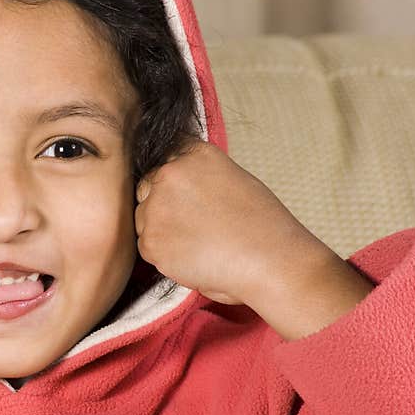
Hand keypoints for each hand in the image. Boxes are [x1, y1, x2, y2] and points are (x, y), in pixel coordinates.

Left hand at [134, 139, 326, 306]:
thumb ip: (198, 175)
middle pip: (148, 187)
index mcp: (194, 154)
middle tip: (194, 224)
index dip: (175, 180)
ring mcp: (155, 207)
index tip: (187, 196)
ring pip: (144, 217)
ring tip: (198, 242)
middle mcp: (169, 174)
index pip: (166, 157)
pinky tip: (193, 256)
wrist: (270, 261)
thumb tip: (179, 185)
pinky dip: (164, 254)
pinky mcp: (150, 241)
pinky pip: (147, 245)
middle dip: (163, 204)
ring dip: (161, 229)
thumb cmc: (261, 225)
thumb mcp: (232, 178)